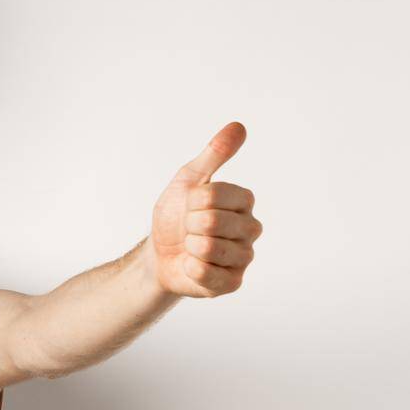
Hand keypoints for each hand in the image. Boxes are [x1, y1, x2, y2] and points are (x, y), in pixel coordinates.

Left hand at [145, 121, 261, 297]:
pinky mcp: (232, 282)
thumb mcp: (189, 179)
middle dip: (188, 224)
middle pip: (213, 222)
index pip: (216, 194)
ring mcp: (243, 257)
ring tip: (190, 246)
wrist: (159, 253)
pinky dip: (189, 268)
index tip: (189, 204)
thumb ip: (214, 154)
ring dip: (188, 246)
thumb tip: (239, 126)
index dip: (192, 200)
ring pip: (209, 249)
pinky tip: (190, 264)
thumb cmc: (176, 215)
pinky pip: (208, 274)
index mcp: (243, 201)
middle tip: (188, 228)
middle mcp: (250, 229)